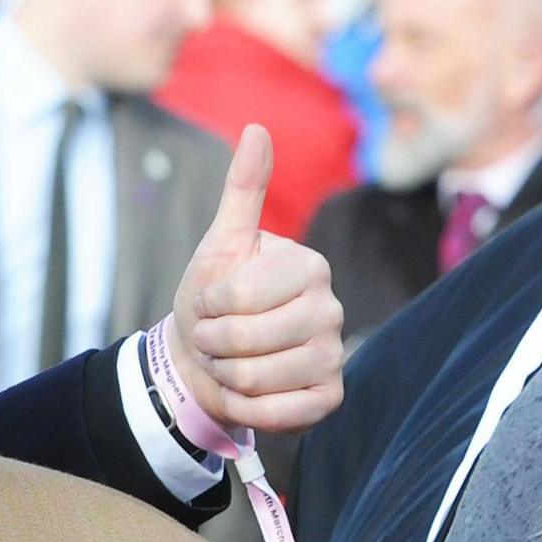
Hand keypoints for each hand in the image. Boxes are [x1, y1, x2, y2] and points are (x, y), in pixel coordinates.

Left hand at [167, 126, 345, 440]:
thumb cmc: (213, 300)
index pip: (239, 296)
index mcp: (308, 266)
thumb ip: (242, 191)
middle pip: (244, 340)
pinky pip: (278, 413)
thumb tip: (256, 129)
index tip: (208, 303)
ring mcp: (334, 355)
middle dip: (210, 344)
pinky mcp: (329, 397)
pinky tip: (246, 391)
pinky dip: (246, 408)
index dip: (207, 306)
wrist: (210, 360)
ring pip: (256, 379)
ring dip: (224, 376)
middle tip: (213, 338)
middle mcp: (331, 308)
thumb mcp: (220, 246)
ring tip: (227, 362)